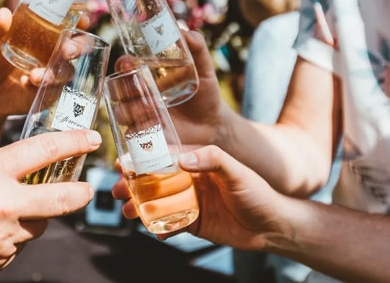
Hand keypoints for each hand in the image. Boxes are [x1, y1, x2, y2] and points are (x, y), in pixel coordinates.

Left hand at [0, 8, 92, 117]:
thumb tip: (3, 14)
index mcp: (43, 30)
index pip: (68, 21)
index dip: (80, 19)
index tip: (81, 19)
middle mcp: (54, 49)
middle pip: (79, 45)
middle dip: (79, 47)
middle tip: (69, 51)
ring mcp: (54, 71)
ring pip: (68, 70)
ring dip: (57, 72)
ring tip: (36, 76)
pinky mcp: (49, 91)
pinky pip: (55, 88)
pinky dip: (44, 85)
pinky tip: (27, 82)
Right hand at [0, 129, 101, 281]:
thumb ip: (1, 171)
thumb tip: (33, 173)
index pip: (46, 151)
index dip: (75, 142)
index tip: (91, 139)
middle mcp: (3, 206)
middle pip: (63, 198)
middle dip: (80, 192)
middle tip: (85, 188)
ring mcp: (3, 240)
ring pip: (38, 226)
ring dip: (33, 217)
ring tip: (4, 212)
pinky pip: (18, 247)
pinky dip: (12, 238)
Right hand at [111, 145, 285, 249]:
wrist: (273, 227)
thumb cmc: (258, 193)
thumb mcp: (236, 171)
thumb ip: (211, 159)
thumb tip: (181, 158)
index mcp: (198, 162)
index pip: (164, 157)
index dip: (142, 159)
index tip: (122, 161)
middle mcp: (191, 181)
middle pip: (155, 181)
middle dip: (133, 185)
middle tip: (116, 190)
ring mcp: (191, 202)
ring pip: (158, 203)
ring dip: (140, 207)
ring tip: (127, 212)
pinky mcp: (194, 223)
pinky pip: (171, 225)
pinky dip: (159, 229)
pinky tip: (153, 232)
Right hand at [114, 30, 232, 146]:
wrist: (213, 125)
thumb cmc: (205, 93)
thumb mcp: (204, 68)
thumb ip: (197, 47)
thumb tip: (184, 30)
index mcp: (146, 75)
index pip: (125, 66)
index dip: (123, 64)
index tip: (130, 62)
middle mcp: (138, 94)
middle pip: (117, 89)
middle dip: (123, 88)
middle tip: (140, 87)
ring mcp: (139, 116)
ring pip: (121, 112)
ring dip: (131, 110)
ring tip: (151, 109)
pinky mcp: (144, 136)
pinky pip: (130, 135)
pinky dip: (136, 132)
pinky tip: (152, 127)